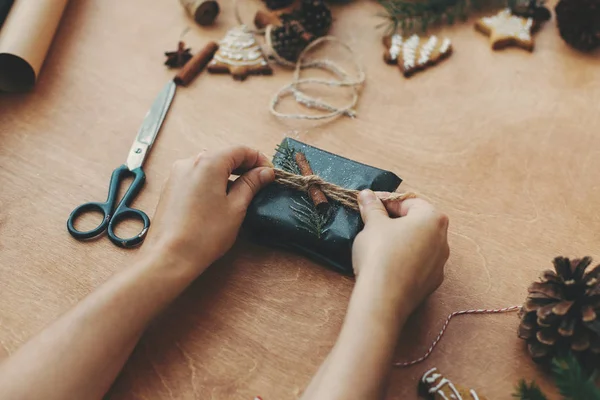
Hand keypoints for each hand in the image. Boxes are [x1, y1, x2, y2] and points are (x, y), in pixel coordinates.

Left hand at [141, 146, 274, 275]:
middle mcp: (189, 162)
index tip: (269, 173)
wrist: (170, 256)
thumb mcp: (236, 207)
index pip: (240, 150)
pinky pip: (196, 177)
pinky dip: (211, 182)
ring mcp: (177, 175)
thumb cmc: (204, 234)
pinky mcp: (170, 188)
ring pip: (209, 167)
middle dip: (243, 167)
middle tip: (259, 184)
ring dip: (227, 175)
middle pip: (223, 156)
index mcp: (208, 162)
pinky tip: (219, 201)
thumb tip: (264, 172)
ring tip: (240, 194)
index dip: (259, 159)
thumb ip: (251, 184)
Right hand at [352, 190, 448, 312]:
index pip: (409, 202)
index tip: (369, 204)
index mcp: (433, 219)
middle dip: (395, 220)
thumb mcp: (372, 224)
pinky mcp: (432, 283)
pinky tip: (386, 264)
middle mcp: (443, 240)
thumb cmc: (380, 253)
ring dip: (401, 240)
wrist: (384, 297)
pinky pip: (418, 264)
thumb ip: (372, 207)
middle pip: (417, 222)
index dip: (386, 201)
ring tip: (378, 244)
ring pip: (419, 244)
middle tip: (372, 222)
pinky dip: (404, 260)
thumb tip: (367, 195)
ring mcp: (440, 263)